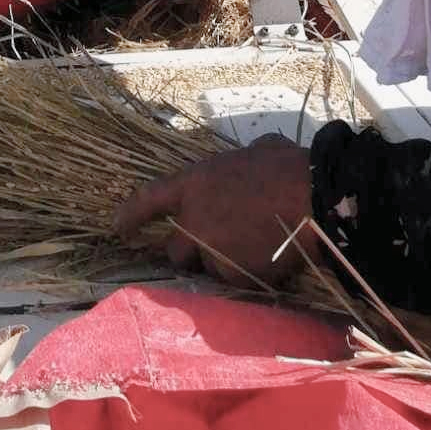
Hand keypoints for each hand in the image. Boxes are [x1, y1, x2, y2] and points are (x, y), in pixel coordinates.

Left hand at [113, 135, 317, 284]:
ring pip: (208, 267)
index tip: (119, 228)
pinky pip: (235, 280)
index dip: (131, 216)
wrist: (312, 200)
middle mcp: (194, 221)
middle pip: (174, 250)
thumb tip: (251, 158)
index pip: (148, 201)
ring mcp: (212, 251)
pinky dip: (247, 273)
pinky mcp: (234, 276)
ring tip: (255, 245)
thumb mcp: (257, 150)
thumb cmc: (285, 166)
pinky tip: (270, 256)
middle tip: (214, 243)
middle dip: (189, 251)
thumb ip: (240, 160)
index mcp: (194, 183)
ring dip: (222, 261)